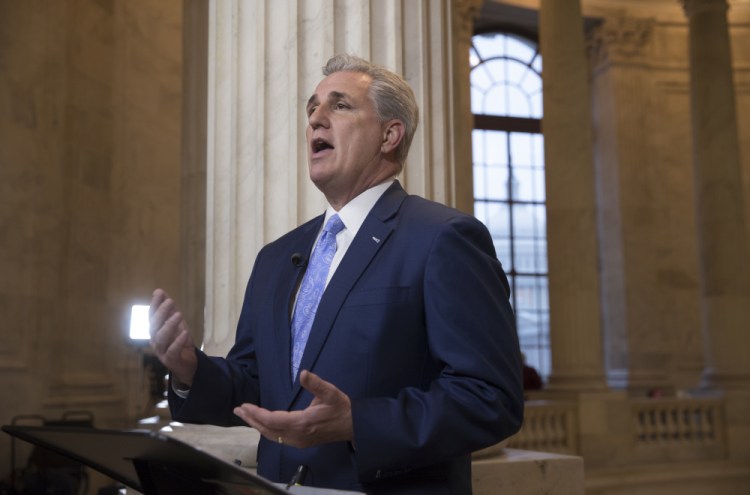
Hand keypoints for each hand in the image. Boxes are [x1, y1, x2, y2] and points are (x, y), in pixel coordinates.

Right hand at [149, 288, 197, 386]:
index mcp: (155, 330)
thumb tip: (160, 292)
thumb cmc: (179, 342)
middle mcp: (155, 340)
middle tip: (170, 301)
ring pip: (161, 338)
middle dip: (161, 313)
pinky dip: (177, 342)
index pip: (152, 316)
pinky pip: (172, 351)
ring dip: (169, 325)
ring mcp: (161, 351)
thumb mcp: (176, 324)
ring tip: (178, 315)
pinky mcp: (170, 360)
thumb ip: (169, 310)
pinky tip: (184, 333)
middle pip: (154, 326)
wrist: (187, 364)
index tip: (159, 293)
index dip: (155, 304)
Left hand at [233, 370, 353, 447]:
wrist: (351, 425)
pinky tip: (261, 424)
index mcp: (302, 423)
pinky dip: (266, 430)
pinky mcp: (299, 443)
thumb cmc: (340, 407)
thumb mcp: (330, 392)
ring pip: (271, 435)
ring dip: (257, 425)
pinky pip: (277, 438)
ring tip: (245, 415)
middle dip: (251, 419)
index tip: (245, 405)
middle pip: (268, 430)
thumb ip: (316, 383)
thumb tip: (303, 373)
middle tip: (238, 409)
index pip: (273, 420)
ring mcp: (297, 441)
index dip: (257, 413)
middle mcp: (296, 436)